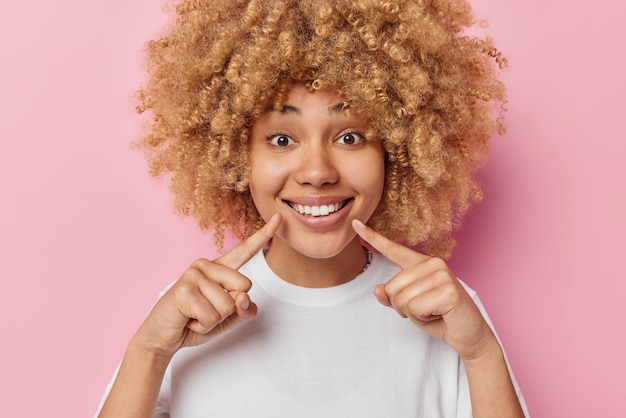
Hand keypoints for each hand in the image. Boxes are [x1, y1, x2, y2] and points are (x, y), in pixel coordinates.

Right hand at [134, 213, 281, 358]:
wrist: (163, 336)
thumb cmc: (196, 322)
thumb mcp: (229, 318)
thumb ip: (244, 309)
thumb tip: (243, 296)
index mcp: (219, 268)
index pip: (245, 251)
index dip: (263, 235)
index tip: (279, 218)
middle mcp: (206, 265)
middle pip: (244, 287)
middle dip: (229, 310)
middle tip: (205, 311)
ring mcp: (194, 273)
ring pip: (228, 305)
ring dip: (213, 320)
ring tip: (195, 315)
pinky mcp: (184, 288)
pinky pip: (212, 316)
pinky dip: (203, 325)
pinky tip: (188, 318)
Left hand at [352, 219, 496, 360]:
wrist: (469, 335)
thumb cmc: (440, 318)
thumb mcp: (409, 307)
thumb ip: (392, 297)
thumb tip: (378, 290)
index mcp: (422, 264)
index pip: (393, 250)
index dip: (372, 237)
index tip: (355, 224)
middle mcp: (432, 263)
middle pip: (392, 287)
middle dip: (402, 307)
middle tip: (425, 310)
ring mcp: (442, 275)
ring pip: (401, 299)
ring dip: (414, 314)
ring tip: (433, 312)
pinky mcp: (449, 290)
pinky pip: (415, 308)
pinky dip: (423, 318)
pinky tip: (439, 315)